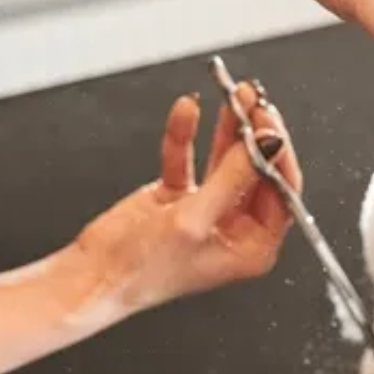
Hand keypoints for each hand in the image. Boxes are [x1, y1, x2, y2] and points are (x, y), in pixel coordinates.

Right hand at [70, 83, 302, 313]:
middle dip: (256, 133)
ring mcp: (209, 208)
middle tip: (253, 102)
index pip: (282, 192)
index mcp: (253, 248)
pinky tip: (188, 111)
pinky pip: (188, 156)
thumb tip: (266, 146)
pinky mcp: (179, 195)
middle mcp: (236, 228)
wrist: (91, 278)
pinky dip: (186, 134)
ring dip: (228, 126)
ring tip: (233, 95)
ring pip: (227, 158)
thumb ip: (231, 178)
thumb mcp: (193, 221)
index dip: (279, 154)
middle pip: (257, 170)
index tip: (270, 124)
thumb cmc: (141, 272)